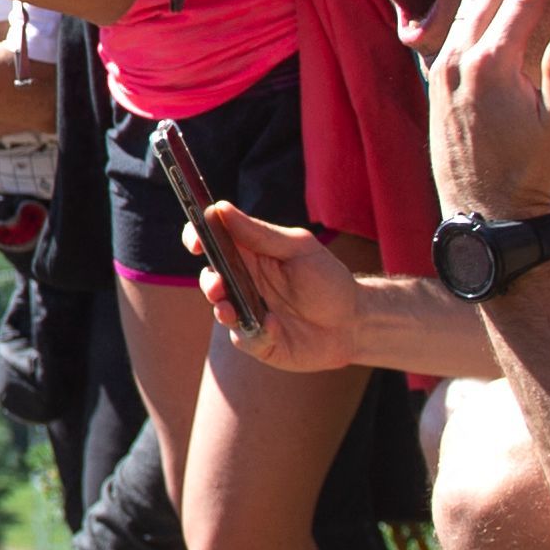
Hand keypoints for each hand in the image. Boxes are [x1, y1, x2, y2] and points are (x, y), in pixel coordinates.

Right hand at [194, 201, 365, 375]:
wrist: (354, 323)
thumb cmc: (327, 279)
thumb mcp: (298, 248)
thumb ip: (259, 233)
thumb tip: (221, 208)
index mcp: (249, 254)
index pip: (211, 242)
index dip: (196, 237)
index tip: (195, 240)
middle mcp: (242, 283)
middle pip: (210, 278)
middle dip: (209, 281)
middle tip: (218, 284)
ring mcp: (247, 313)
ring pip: (221, 310)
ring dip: (222, 308)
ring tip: (230, 309)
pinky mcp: (258, 341)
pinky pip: (245, 338)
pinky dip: (257, 332)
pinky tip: (274, 326)